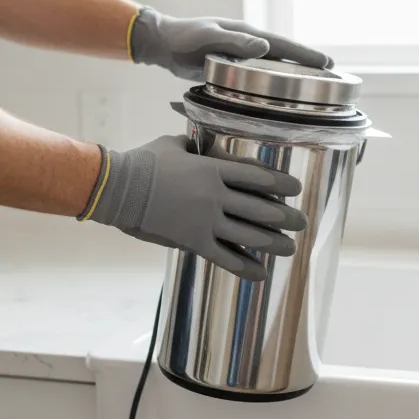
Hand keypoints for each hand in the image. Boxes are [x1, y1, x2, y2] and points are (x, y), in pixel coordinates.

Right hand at [83, 135, 306, 280]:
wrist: (116, 188)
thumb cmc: (146, 161)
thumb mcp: (177, 145)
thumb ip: (203, 148)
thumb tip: (217, 148)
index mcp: (214, 169)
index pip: (258, 177)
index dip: (282, 184)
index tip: (297, 190)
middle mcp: (215, 196)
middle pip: (261, 209)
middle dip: (286, 218)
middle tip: (302, 223)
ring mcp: (205, 220)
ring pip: (249, 236)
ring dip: (274, 244)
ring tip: (290, 248)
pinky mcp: (192, 240)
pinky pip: (224, 257)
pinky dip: (245, 267)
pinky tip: (261, 273)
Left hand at [129, 7, 332, 81]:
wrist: (162, 42)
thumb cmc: (182, 37)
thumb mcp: (208, 36)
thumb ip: (234, 40)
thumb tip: (265, 47)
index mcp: (246, 33)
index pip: (282, 44)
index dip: (305, 53)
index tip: (327, 62)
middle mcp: (248, 42)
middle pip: (284, 53)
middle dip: (307, 62)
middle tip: (331, 71)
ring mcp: (241, 54)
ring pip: (274, 64)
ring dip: (293, 72)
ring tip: (313, 82)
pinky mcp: (232, 65)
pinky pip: (259, 73)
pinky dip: (274, 80)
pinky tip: (280, 90)